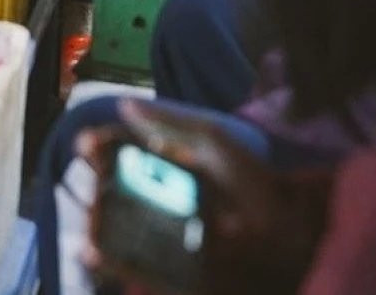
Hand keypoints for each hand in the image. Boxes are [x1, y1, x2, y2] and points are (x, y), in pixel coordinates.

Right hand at [80, 100, 330, 293]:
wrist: (289, 233)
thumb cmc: (251, 183)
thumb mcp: (212, 144)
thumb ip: (172, 122)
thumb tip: (124, 104)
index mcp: (171, 167)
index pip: (126, 153)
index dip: (105, 146)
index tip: (85, 144)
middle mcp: (163, 200)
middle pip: (116, 191)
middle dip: (95, 184)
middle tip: (87, 184)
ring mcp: (165, 237)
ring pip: (117, 228)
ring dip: (97, 223)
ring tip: (88, 219)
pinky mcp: (173, 272)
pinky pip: (133, 268)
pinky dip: (109, 261)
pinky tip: (92, 251)